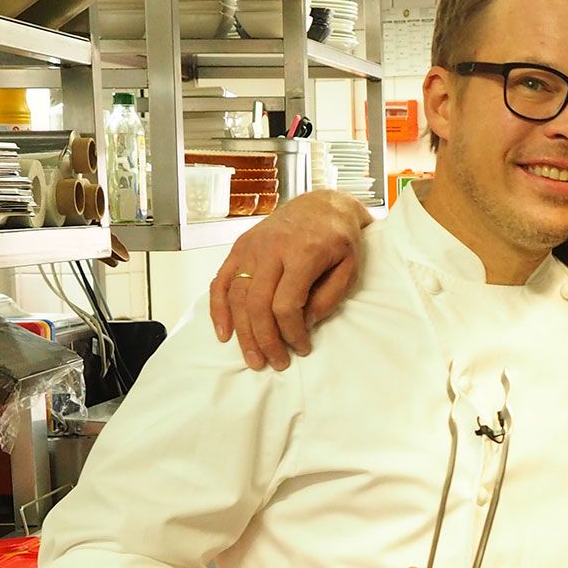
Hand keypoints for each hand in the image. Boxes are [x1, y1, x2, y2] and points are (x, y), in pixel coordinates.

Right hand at [211, 190, 368, 370]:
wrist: (321, 205)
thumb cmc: (339, 239)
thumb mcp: (349, 267)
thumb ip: (328, 297)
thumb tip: (304, 325)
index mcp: (302, 253)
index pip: (286, 304)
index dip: (292, 333)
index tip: (302, 348)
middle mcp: (271, 249)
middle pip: (257, 304)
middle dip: (265, 340)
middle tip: (274, 363)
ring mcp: (251, 247)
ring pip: (237, 296)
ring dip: (243, 333)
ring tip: (254, 358)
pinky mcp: (240, 248)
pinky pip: (221, 281)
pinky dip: (218, 309)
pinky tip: (225, 333)